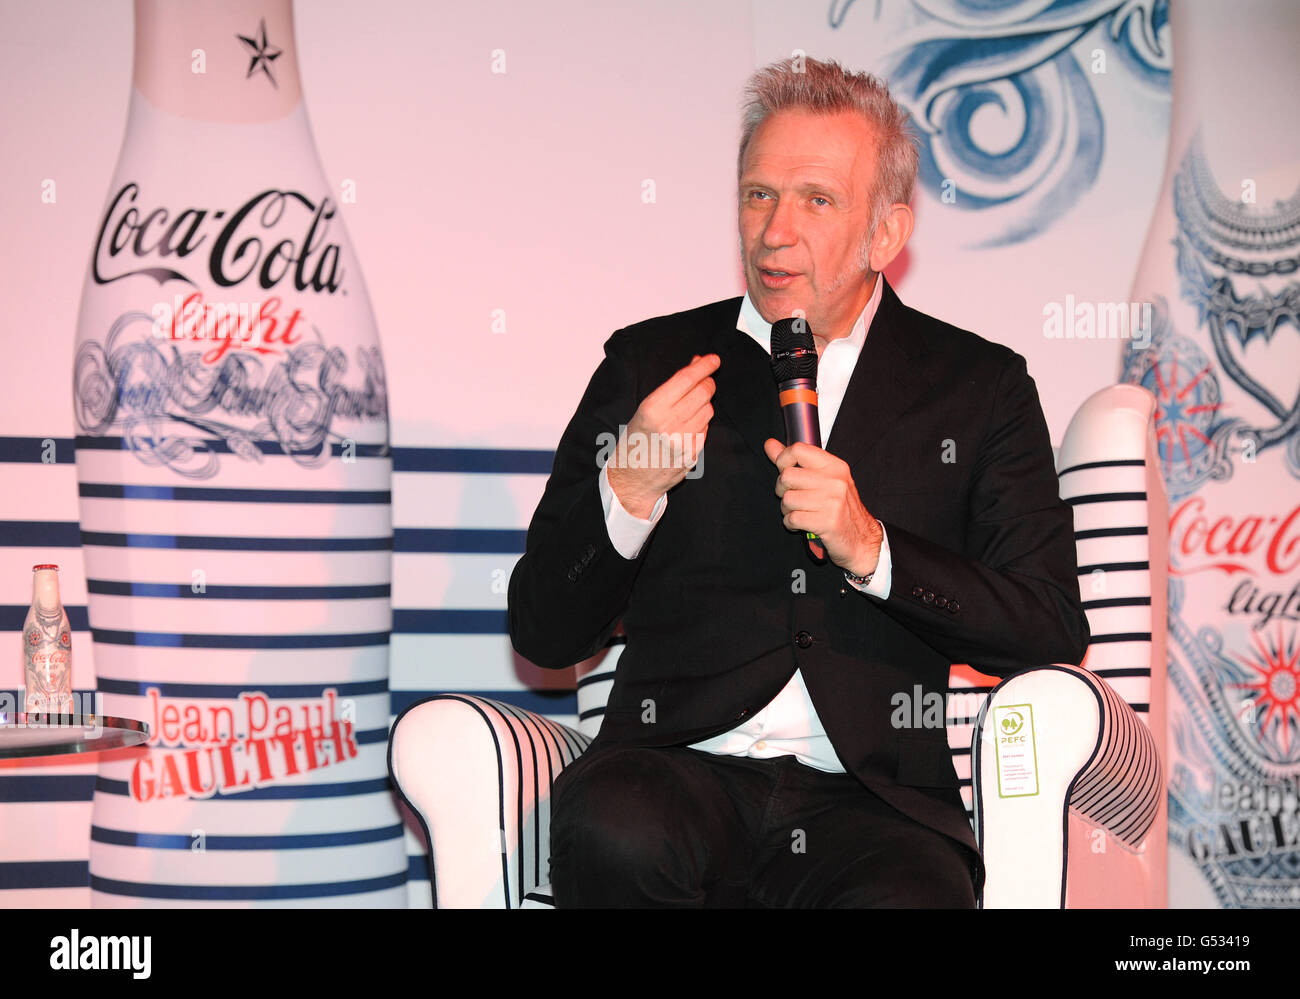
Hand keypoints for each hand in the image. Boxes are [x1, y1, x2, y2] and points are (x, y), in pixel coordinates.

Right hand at [607, 353, 718, 517]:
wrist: (632, 479)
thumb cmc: (635, 440)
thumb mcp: (645, 409)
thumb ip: (672, 388)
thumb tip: (696, 365)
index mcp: (653, 409)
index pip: (687, 379)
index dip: (704, 366)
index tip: (713, 359)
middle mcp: (669, 423)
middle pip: (703, 392)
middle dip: (706, 382)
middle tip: (704, 380)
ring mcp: (683, 440)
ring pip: (708, 409)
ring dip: (704, 403)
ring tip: (689, 407)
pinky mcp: (693, 453)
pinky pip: (706, 428)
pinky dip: (701, 422)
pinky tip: (687, 425)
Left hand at [763, 438, 881, 576]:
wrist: (862, 539)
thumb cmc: (840, 509)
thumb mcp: (823, 480)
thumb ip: (794, 461)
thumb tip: (770, 444)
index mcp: (834, 466)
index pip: (798, 449)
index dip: (782, 460)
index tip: (783, 470)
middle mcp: (835, 481)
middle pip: (787, 476)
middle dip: (782, 490)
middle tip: (793, 498)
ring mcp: (832, 501)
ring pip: (787, 499)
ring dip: (787, 510)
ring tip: (799, 512)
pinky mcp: (827, 522)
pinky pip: (792, 518)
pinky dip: (791, 524)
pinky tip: (801, 524)